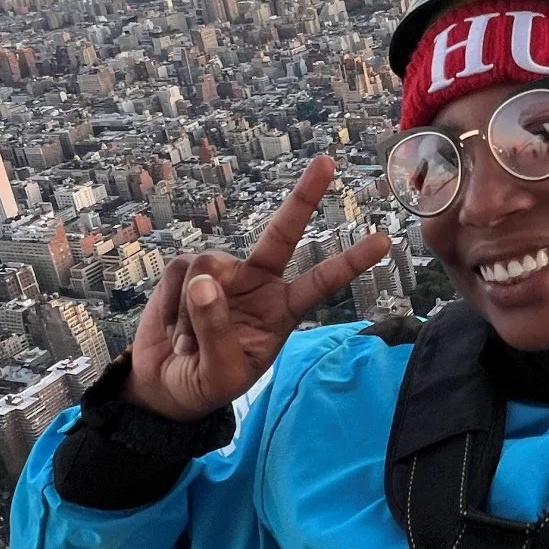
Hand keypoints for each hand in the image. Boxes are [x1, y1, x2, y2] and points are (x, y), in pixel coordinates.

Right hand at [125, 156, 393, 421]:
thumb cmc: (204, 384)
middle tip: (328, 162)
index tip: (383, 241)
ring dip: (191, 313)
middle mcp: (257, 282)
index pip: (321, 282)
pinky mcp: (186, 269)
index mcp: (281, 310)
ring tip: (189, 345)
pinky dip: (171, 308)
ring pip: (209, 265)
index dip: (350, 262)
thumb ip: (216, 330)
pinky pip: (179, 273)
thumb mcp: (220, 373)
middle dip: (304, 197)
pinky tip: (174, 331)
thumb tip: (203, 282)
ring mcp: (223, 272)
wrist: (164, 385)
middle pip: (283, 233)